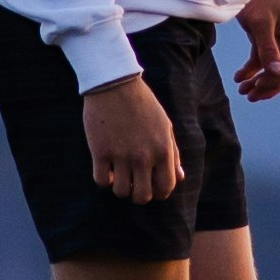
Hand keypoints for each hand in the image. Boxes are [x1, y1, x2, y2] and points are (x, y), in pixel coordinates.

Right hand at [83, 69, 184, 201]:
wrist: (115, 83)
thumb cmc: (143, 103)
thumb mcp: (165, 125)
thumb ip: (173, 153)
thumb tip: (179, 178)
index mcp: (163, 150)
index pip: (166, 187)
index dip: (159, 192)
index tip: (151, 186)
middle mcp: (143, 156)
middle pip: (142, 197)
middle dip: (139, 195)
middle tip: (134, 183)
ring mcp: (121, 155)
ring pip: (121, 192)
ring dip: (120, 187)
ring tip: (119, 174)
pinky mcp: (100, 151)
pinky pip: (101, 181)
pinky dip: (104, 179)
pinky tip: (106, 168)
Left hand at [234, 0, 279, 102]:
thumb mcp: (261, 24)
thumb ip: (268, 49)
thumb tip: (278, 73)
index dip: (276, 82)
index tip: (258, 88)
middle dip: (267, 85)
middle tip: (249, 96)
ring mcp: (277, 40)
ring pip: (271, 68)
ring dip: (258, 81)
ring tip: (242, 91)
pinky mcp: (264, 38)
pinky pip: (261, 60)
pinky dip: (251, 70)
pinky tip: (239, 78)